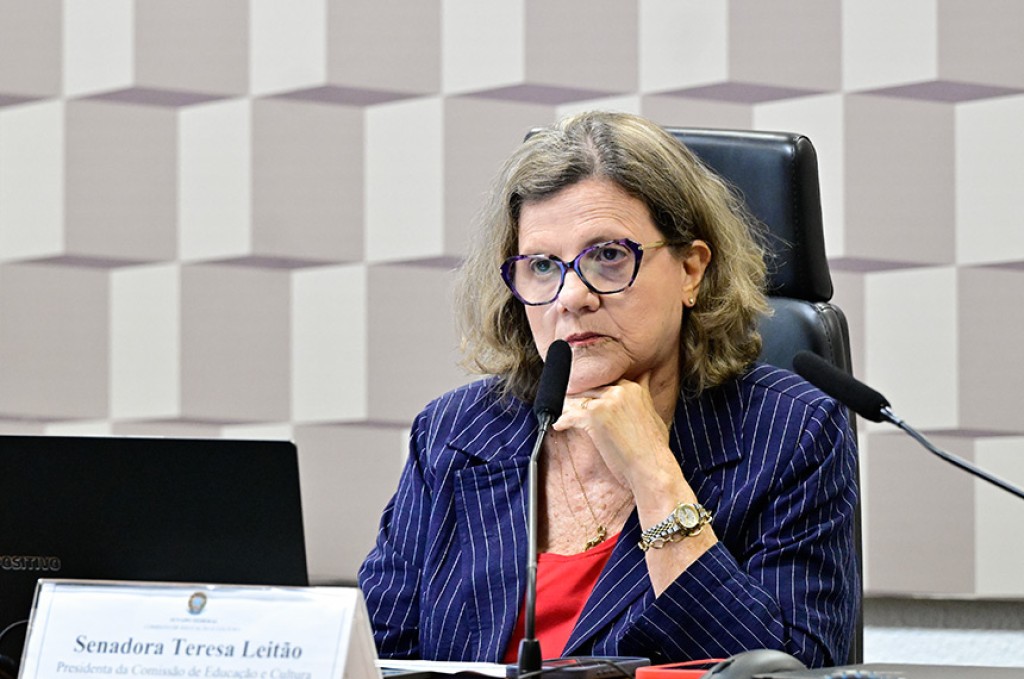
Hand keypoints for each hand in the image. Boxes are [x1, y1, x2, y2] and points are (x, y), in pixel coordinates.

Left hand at [551, 373, 680, 492]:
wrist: (650, 467)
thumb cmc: (654, 449)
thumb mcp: (654, 413)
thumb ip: (644, 395)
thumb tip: (646, 377)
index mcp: (634, 388)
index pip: (610, 383)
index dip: (598, 391)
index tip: (591, 398)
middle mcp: (620, 390)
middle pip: (593, 389)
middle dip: (582, 398)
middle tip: (572, 405)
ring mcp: (606, 402)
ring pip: (580, 400)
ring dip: (569, 409)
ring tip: (563, 414)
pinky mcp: (593, 415)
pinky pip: (570, 416)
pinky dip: (562, 422)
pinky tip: (559, 426)